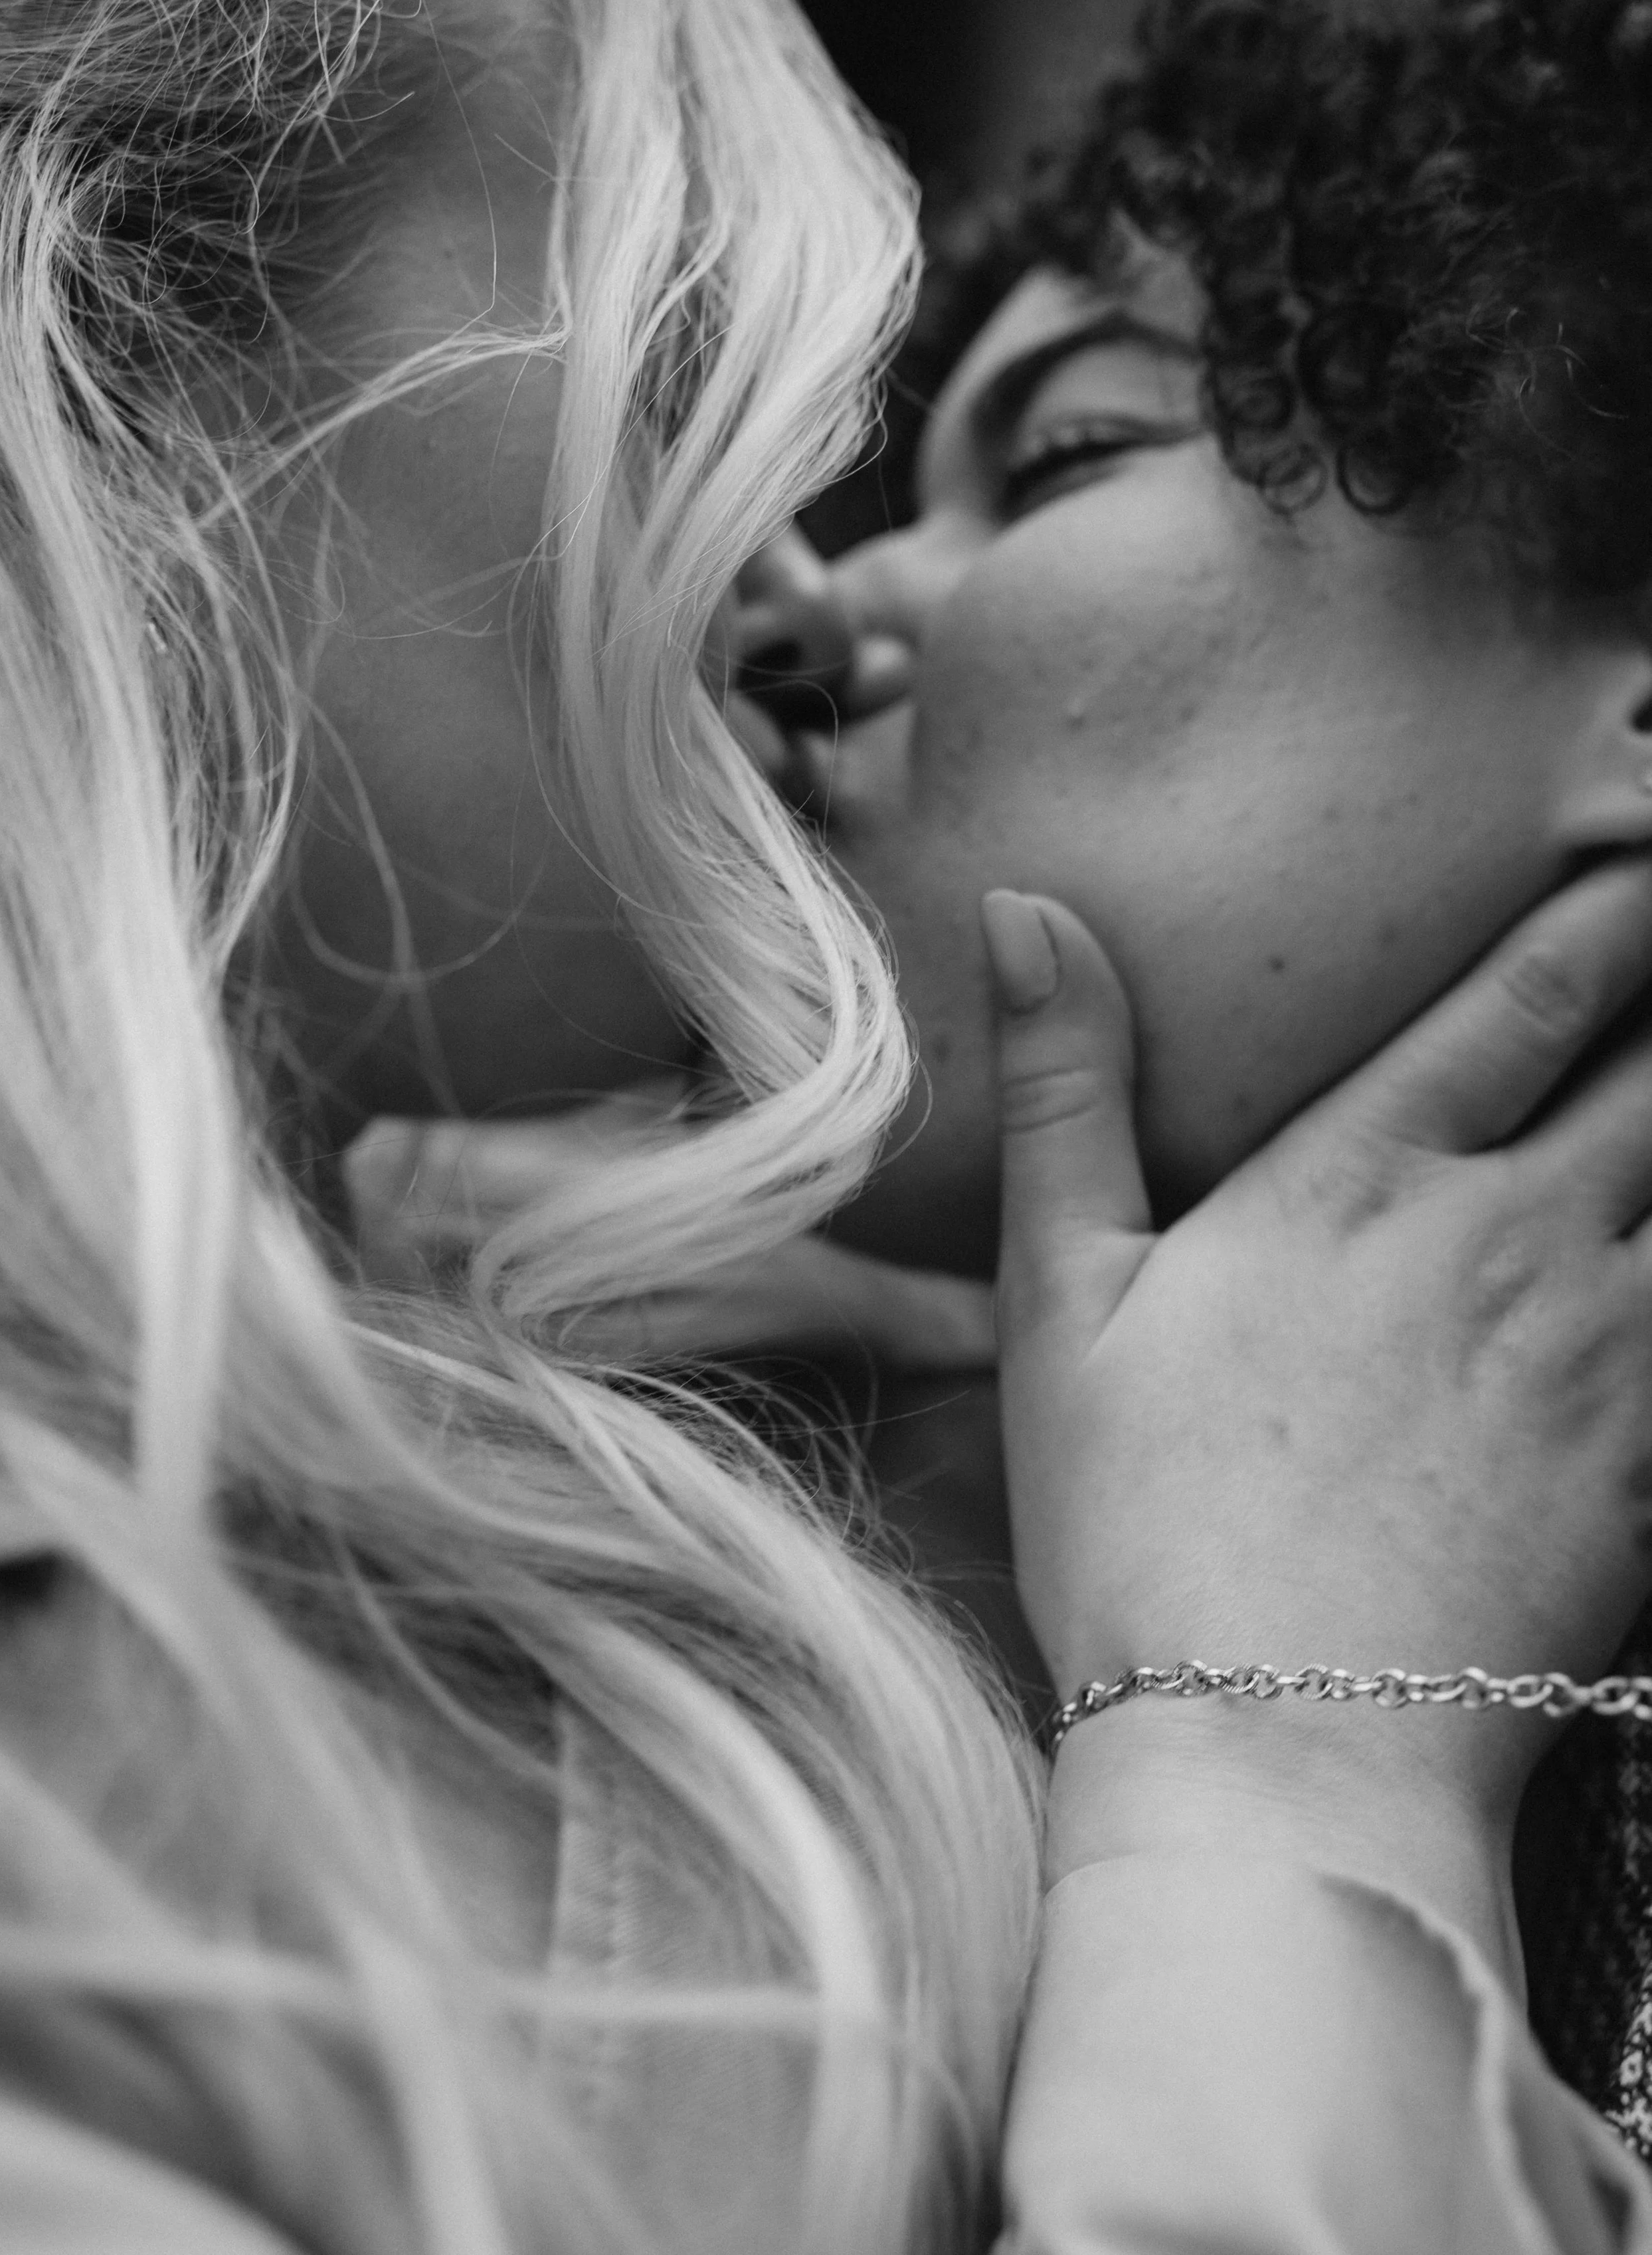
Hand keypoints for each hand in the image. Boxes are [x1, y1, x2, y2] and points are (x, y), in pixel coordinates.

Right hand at [984, 862, 1651, 1863]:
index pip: (1536, 995)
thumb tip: (1020, 902)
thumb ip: (1064, 1089)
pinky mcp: (1645, 1471)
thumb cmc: (1142, 1522)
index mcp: (1368, 1178)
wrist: (1276, 1749)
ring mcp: (1601, 1358)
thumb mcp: (1063, 1297)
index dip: (1612, 910)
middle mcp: (1513, 1240)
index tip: (1642, 862)